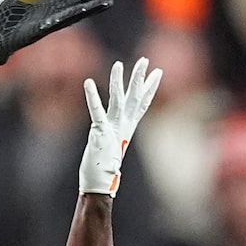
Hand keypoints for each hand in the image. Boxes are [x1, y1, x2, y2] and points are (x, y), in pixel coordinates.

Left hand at [0, 0, 114, 69]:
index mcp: (38, 14)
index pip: (62, 5)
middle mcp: (41, 22)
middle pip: (70, 13)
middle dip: (89, 7)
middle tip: (108, 1)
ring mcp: (37, 29)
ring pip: (65, 19)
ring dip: (83, 13)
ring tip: (102, 6)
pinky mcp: (29, 35)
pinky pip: (49, 26)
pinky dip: (62, 19)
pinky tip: (76, 14)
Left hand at [79, 58, 161, 195]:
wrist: (99, 185)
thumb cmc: (103, 170)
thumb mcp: (112, 151)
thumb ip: (114, 143)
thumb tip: (118, 147)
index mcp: (126, 128)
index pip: (140, 104)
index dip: (149, 88)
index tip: (157, 73)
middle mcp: (121, 125)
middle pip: (133, 97)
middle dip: (139, 78)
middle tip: (144, 60)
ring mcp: (112, 128)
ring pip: (118, 100)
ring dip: (118, 81)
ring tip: (119, 64)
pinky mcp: (100, 132)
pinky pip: (96, 111)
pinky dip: (92, 97)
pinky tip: (88, 82)